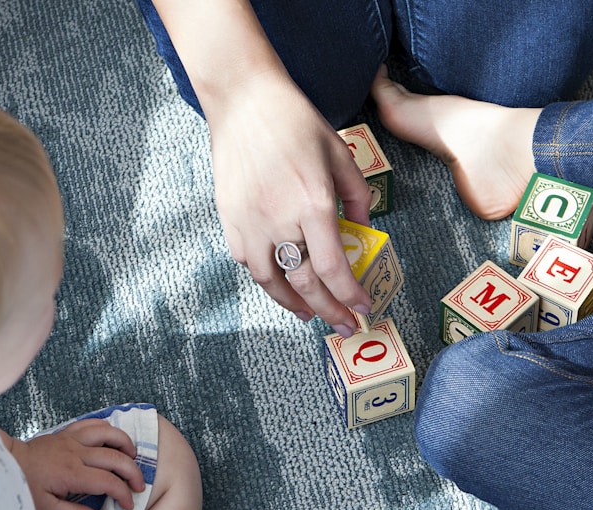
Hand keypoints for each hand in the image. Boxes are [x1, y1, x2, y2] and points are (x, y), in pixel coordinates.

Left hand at [2, 419, 144, 509]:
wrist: (5, 463)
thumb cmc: (23, 488)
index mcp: (71, 474)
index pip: (108, 482)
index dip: (123, 494)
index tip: (128, 505)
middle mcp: (76, 453)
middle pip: (115, 457)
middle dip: (133, 472)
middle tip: (139, 486)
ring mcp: (72, 439)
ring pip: (108, 433)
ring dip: (125, 444)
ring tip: (133, 457)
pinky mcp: (67, 432)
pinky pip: (93, 423)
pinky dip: (108, 428)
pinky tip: (113, 439)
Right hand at [207, 73, 372, 336]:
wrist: (244, 101)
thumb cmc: (296, 123)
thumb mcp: (340, 155)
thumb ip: (357, 198)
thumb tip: (363, 233)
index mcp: (312, 203)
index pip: (333, 268)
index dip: (349, 296)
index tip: (363, 308)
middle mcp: (280, 220)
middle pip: (306, 284)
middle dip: (330, 311)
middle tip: (345, 325)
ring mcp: (250, 223)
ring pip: (272, 282)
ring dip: (294, 304)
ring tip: (311, 313)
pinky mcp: (229, 219)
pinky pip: (249, 263)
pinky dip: (268, 279)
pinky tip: (282, 283)